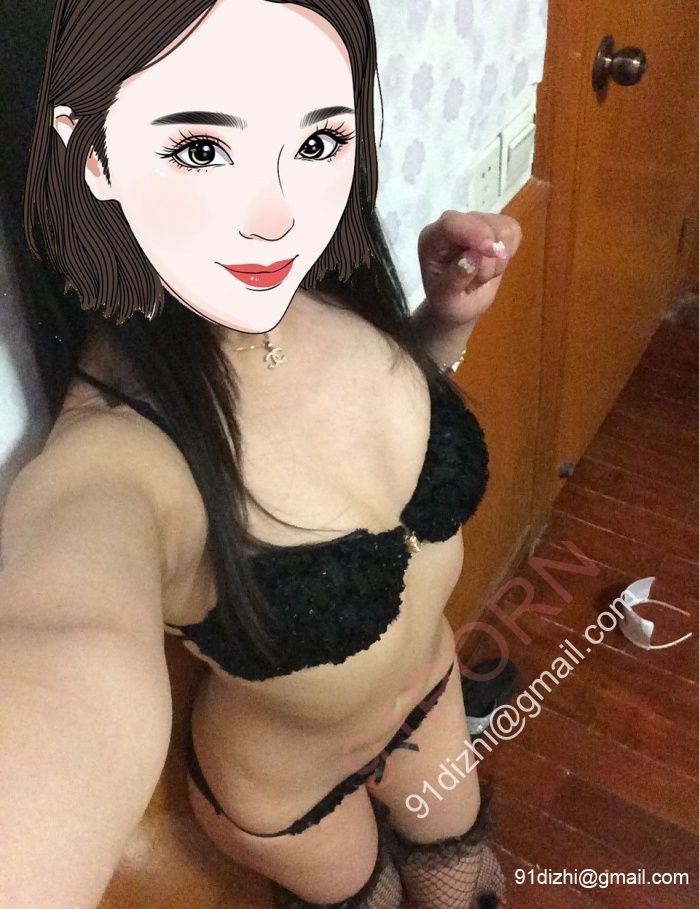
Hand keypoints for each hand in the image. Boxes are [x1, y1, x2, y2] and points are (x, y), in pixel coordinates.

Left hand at [417, 210, 522, 326]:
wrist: (460, 302)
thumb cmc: (447, 301)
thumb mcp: (445, 299)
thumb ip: (455, 278)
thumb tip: (474, 256)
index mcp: (432, 238)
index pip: (451, 223)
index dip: (474, 233)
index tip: (492, 252)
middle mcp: (452, 224)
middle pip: (483, 223)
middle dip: (489, 258)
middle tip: (478, 281)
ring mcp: (475, 222)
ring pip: (503, 227)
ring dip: (499, 259)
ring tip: (483, 275)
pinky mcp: (495, 226)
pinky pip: (514, 231)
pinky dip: (510, 251)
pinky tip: (495, 265)